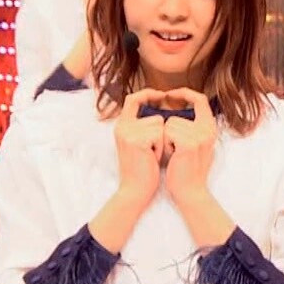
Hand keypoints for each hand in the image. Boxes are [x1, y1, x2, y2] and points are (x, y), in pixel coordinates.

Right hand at [114, 89, 168, 205]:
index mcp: (122, 125)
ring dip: (162, 142)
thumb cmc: (143, 168)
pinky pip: (160, 134)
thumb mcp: (140, 142)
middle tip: (151, 152)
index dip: (148, 94)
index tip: (162, 96)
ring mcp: (128, 132)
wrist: (135, 189)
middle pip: (155, 117)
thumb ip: (143, 126)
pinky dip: (161, 147)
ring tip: (151, 155)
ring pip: (160, 125)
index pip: (133, 98)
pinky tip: (152, 158)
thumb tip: (162, 110)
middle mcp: (122, 126)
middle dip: (161, 135)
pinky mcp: (137, 140)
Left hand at [162, 88, 219, 207]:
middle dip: (168, 132)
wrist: (190, 192)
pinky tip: (172, 157)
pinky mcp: (189, 143)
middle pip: (177, 116)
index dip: (184, 93)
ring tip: (174, 155)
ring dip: (166, 140)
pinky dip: (165, 145)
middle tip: (175, 150)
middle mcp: (208, 129)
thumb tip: (176, 112)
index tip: (170, 95)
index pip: (199, 99)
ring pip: (169, 124)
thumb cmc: (186, 171)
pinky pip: (167, 132)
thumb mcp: (195, 145)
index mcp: (210, 127)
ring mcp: (200, 136)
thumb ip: (192, 128)